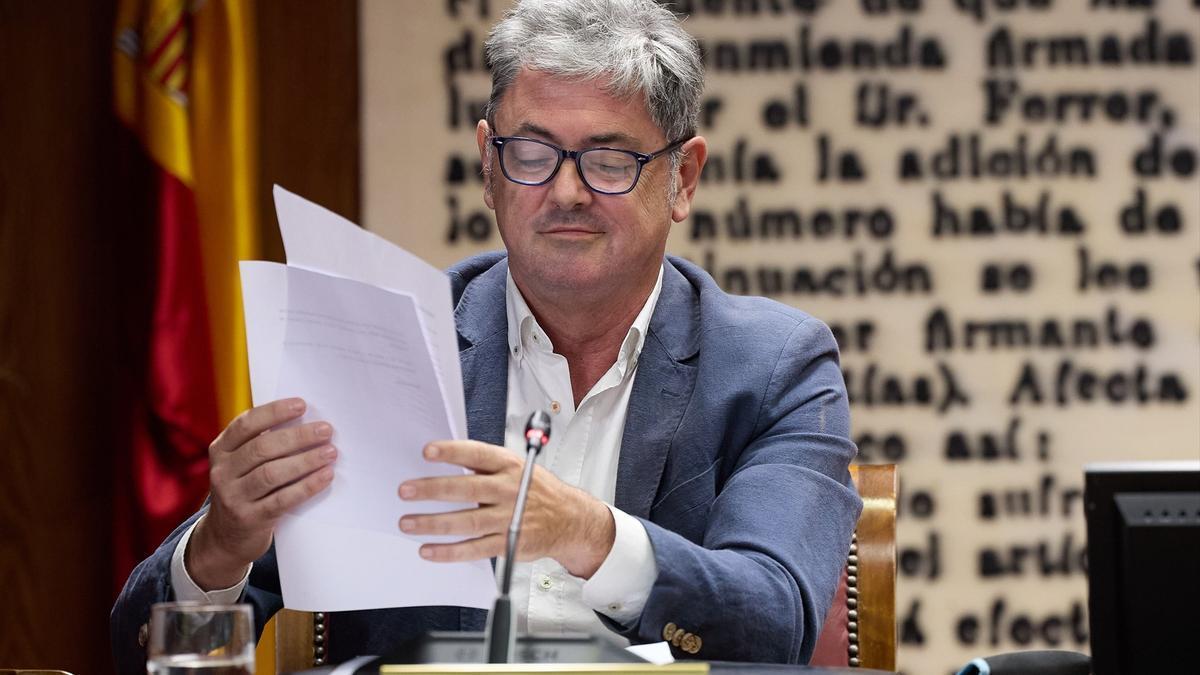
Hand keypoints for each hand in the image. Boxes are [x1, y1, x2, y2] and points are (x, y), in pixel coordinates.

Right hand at [187, 398, 336, 589]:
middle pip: (262, 448)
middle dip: (298, 437)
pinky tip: (325, 476)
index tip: (302, 405)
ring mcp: (233, 497)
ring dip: (305, 461)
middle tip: (326, 430)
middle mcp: (222, 472)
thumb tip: (307, 421)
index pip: (246, 424)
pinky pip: (282, 500)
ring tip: (330, 452)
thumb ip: (263, 444)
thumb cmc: (246, 489)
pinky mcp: (250, 519)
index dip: (274, 412)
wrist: (226, 537)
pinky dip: (306, 486)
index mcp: (221, 450)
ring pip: (271, 474)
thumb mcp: (242, 464)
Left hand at [397, 441, 614, 578]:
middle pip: (467, 488)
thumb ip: (484, 464)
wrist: (569, 519)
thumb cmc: (536, 491)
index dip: (452, 452)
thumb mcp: (517, 467)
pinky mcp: (508, 544)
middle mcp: (510, 490)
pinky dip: (449, 552)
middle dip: (433, 489)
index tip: (427, 451)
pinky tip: (429, 550)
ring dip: (433, 523)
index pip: (477, 454)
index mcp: (510, 466)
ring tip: (408, 522)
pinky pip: (474, 549)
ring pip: (466, 521)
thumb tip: (444, 459)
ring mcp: (509, 518)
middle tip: (406, 490)